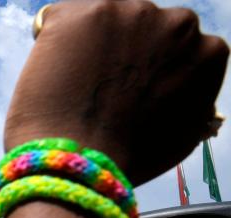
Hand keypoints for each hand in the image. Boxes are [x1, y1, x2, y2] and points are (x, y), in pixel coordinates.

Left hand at [5, 1, 227, 185]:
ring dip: (85, 44)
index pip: (172, 44)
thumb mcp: (183, 132)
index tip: (126, 88)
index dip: (143, 66)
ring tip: (72, 86)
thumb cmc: (125, 159)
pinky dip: (50, 42)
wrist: (77, 163)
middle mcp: (176, 23)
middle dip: (118, 49)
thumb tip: (185, 93)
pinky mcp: (80, 14)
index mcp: (207, 51)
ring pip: (99, 20)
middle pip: (138, 25)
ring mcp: (128, 13)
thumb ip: (190, 100)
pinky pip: (56, 20)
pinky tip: (50, 75)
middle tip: (95, 87)